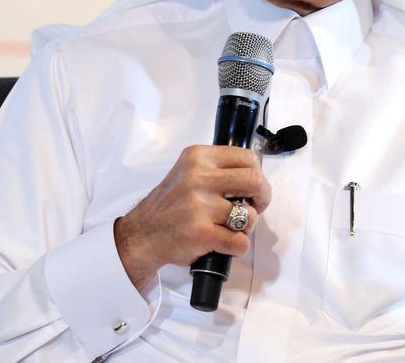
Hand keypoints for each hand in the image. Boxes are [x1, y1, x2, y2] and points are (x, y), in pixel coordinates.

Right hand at [114, 145, 271, 288]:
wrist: (141, 235)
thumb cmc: (169, 206)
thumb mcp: (188, 171)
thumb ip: (218, 169)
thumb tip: (254, 175)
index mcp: (198, 157)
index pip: (246, 157)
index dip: (259, 174)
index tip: (255, 187)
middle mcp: (198, 178)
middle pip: (255, 180)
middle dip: (263, 197)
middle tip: (257, 206)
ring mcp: (199, 206)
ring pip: (249, 215)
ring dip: (246, 227)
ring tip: (231, 228)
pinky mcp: (201, 233)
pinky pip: (239, 242)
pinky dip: (237, 247)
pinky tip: (224, 244)